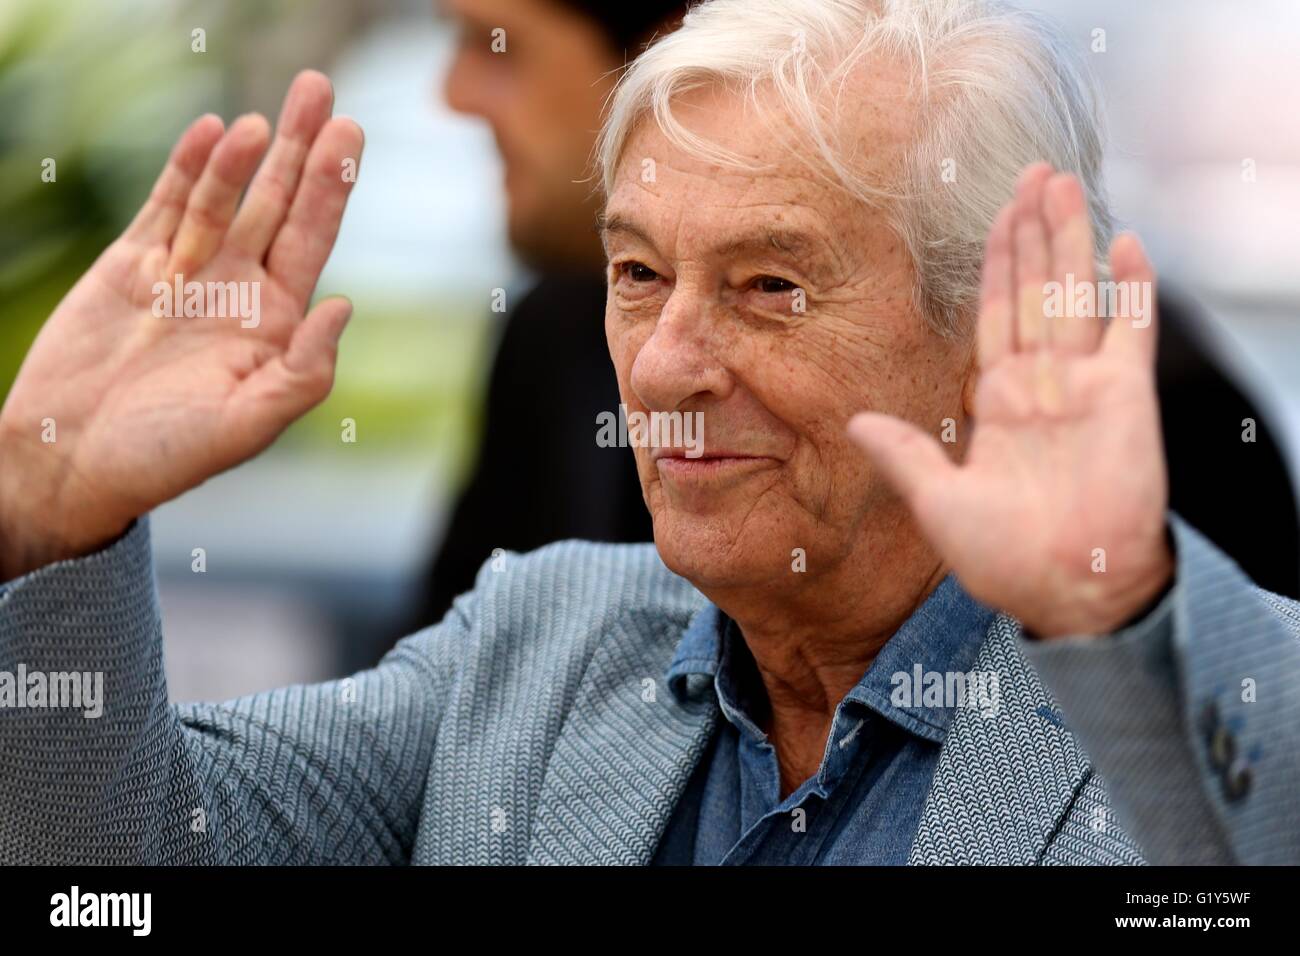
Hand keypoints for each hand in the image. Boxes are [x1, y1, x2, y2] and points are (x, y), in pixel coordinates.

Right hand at [0, 71, 361, 579]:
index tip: (350, 137)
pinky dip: (187, 169)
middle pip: (278, 203)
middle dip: (301, 149)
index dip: (332, 188)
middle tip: (322, 90)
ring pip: (223, 196)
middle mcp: (237, 288)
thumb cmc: (166, 455)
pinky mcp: (133, 264)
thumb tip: (345, 306)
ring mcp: (185, 271)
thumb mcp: (247, 425)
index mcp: (274, 323)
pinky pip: (166, 205)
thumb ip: (303, 372)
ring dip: (243, 155)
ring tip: (264, 121)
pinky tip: (213, 133)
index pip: (312, 240)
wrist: (72, 459)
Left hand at [849, 163, 1172, 637]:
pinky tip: (1126, 241)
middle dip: (1032, 232)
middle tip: (1031, 174)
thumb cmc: (1003, 558)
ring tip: (1064, 184)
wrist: (1065, 590)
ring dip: (1070, 239)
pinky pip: (1130, 330)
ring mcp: (1085, 386)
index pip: (995, 314)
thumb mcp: (938, 500)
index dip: (995, 265)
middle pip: (1034, 290)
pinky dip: (1131, 287)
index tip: (995, 217)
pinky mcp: (1125, 396)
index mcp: (998, 402)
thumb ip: (903, 454)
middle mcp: (1041, 384)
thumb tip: (855, 422)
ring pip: (1075, 294)